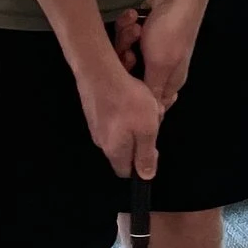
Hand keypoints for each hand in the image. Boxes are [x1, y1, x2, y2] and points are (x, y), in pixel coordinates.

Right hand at [74, 49, 164, 178]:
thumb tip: (146, 176)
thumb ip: (146, 155)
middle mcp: (101, 142)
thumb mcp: (147, 130)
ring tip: (146, 106)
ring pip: (122, 132)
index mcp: (114, 151)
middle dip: (142, 139)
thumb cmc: (128, 102)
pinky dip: (128, 110)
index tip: (153, 149)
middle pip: (126, 150)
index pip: (126, 171)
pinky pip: (116, 118)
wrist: (100, 71)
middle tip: (153, 121)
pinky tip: (134, 96)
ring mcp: (96, 125)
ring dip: (138, 122)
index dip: (141, 165)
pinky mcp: (94, 110)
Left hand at [130, 0, 211, 111]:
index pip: (149, 102)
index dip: (133, 95)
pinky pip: (128, 37)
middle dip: (126, 61)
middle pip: (132, 77)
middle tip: (130, 53)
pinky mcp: (146, 34)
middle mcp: (162, 69)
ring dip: (126, 39)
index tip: (125, 85)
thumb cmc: (170, 34)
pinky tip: (133, 18)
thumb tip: (154, 116)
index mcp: (169, 82)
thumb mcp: (159, 66)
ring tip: (135, 29)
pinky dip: (128, 26)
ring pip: (127, 54)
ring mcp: (153, 50)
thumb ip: (153, 91)